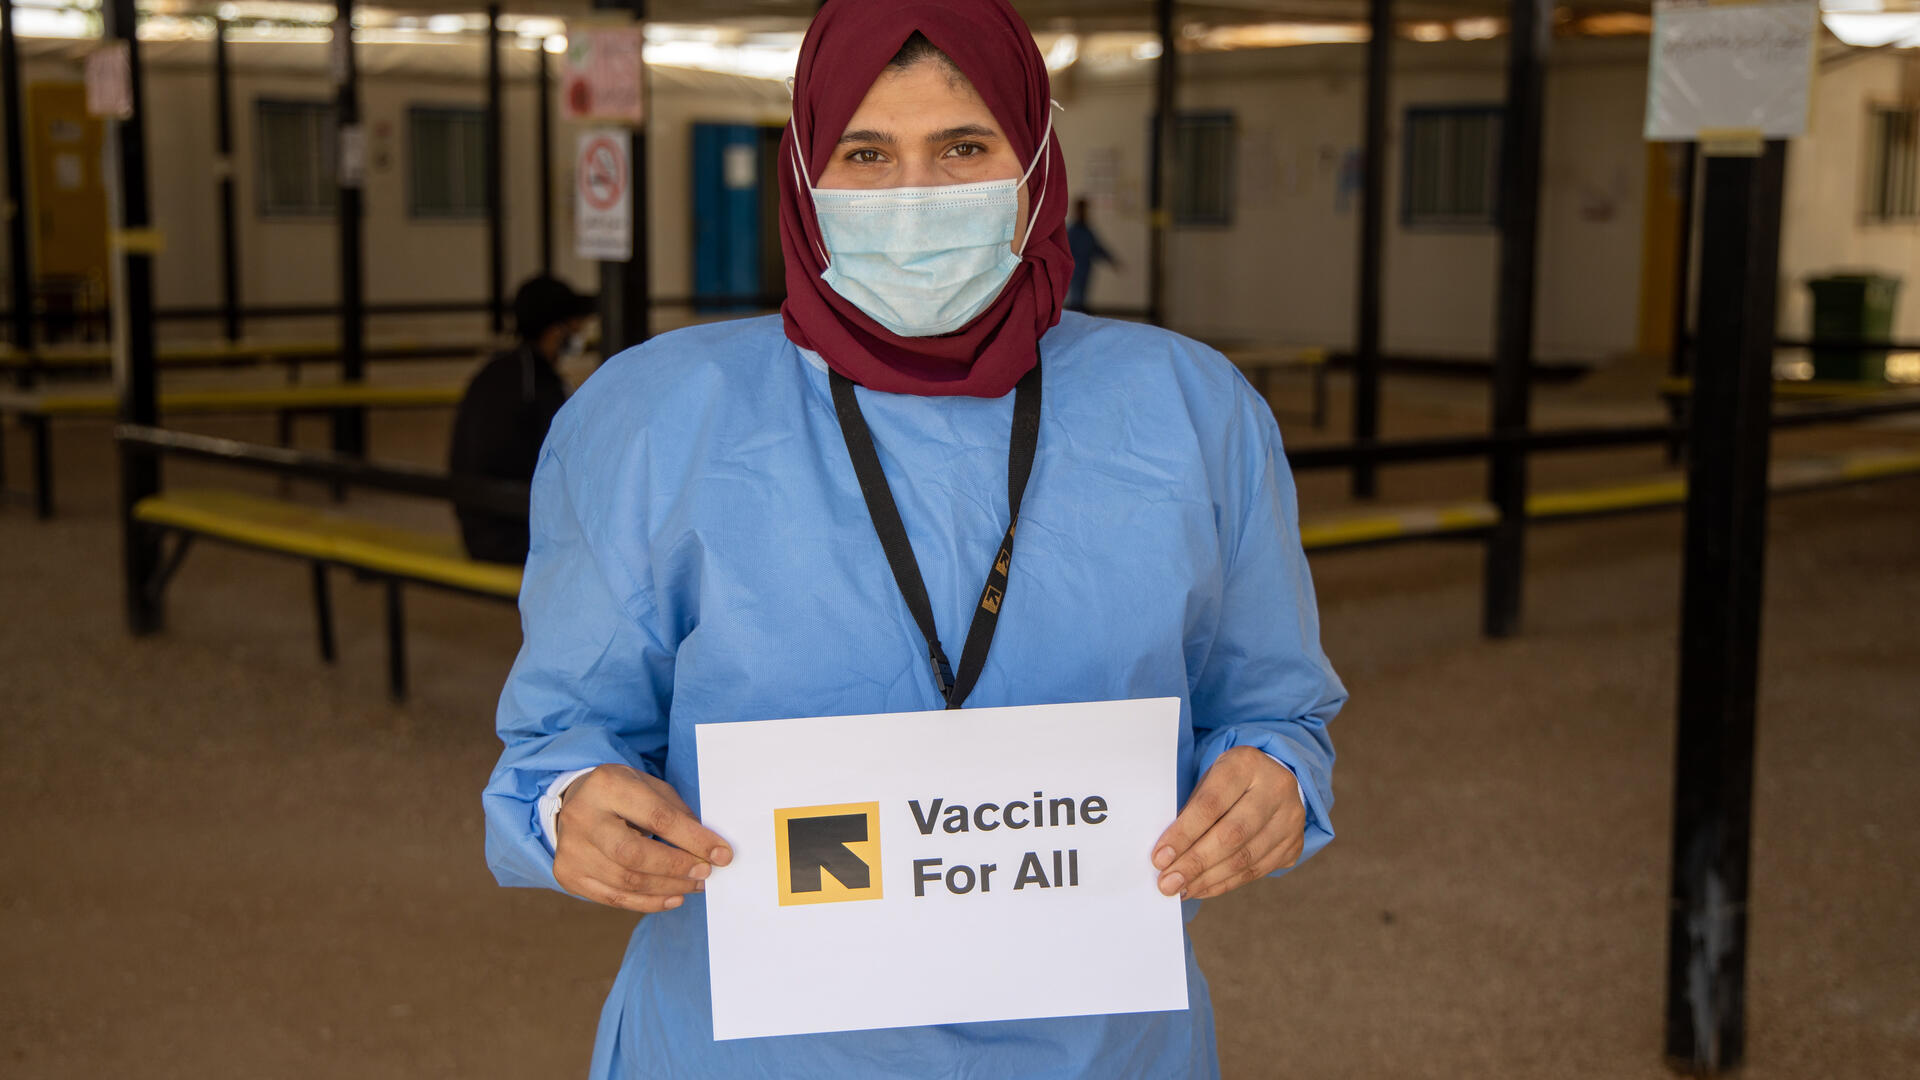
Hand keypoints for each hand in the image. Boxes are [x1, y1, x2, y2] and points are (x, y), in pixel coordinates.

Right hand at [553, 764, 733, 912]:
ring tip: (694, 885)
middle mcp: (582, 818)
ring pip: (625, 881)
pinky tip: (672, 898)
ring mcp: (572, 850)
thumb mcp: (649, 787)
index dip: (693, 839)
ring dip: (668, 887)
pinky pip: (613, 898)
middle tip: (705, 873)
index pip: (657, 817)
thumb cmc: (622, 793)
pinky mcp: (568, 875)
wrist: (575, 802)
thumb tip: (709, 849)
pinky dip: (648, 902)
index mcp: (607, 785)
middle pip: (634, 854)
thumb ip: (677, 814)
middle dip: (677, 867)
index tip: (722, 854)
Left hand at [1151, 746, 1303, 900]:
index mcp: (1247, 764)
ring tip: (1181, 889)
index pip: (1211, 804)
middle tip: (1168, 882)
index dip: (1184, 834)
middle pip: (1231, 834)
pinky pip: (1256, 871)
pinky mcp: (1294, 844)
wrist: (1273, 780)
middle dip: (1195, 863)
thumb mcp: (1210, 780)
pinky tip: (1202, 888)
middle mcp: (1275, 789)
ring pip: (1245, 858)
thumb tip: (1167, 855)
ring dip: (1208, 879)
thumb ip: (1192, 812)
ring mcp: (1290, 818)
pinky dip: (1225, 883)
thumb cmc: (1229, 783)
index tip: (1159, 858)